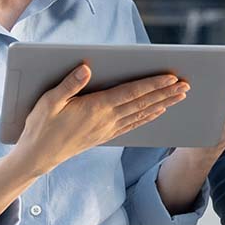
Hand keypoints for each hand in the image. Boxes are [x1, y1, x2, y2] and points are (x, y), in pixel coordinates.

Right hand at [15, 64, 188, 175]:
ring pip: (142, 114)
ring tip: (180, 95)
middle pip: (143, 103)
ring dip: (163, 103)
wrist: (38, 156)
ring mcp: (107, 129)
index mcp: (95, 108)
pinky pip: (133, 124)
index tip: (171, 76)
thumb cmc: (41, 126)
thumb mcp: (49, 101)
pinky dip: (149, 116)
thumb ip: (69, 84)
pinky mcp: (105, 136)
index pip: (131, 93)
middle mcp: (106, 120)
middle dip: (166, 92)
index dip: (153, 83)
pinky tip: (159, 111)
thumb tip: (86, 68)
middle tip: (187, 84)